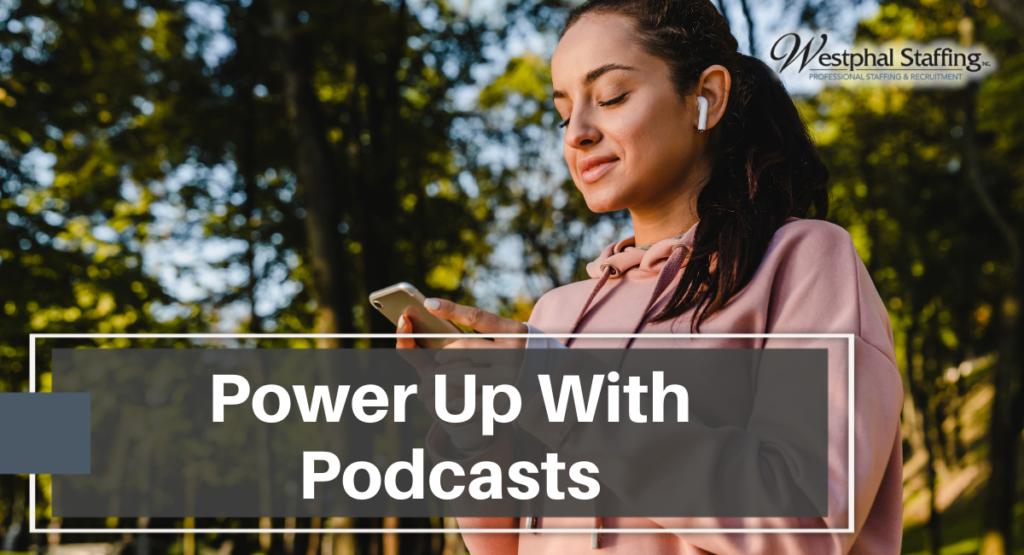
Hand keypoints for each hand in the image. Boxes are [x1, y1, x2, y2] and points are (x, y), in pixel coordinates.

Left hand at [396, 299, 527, 453]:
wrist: (558, 381)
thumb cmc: (529, 352)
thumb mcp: (517, 334)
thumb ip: (491, 329)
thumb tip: (451, 315)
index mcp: (514, 332)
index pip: (477, 317)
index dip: (451, 309)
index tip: (429, 304)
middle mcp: (513, 352)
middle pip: (465, 348)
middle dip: (445, 352)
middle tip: (438, 356)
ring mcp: (510, 376)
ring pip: (465, 374)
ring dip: (446, 376)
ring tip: (438, 376)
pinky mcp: (508, 398)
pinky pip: (475, 400)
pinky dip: (459, 401)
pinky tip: (449, 402)